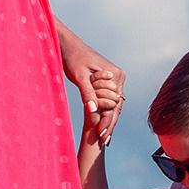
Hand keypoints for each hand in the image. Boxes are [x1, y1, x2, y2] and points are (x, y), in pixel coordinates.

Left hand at [56, 23, 125, 145]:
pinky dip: (104, 111)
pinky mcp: (108, 80)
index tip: (102, 136)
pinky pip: (108, 99)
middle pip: (116, 106)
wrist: (69, 45)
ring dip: (108, 120)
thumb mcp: (79, 77)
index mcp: (116, 75)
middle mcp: (119, 77)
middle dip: (110, 123)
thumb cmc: (73, 58)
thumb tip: (93, 111)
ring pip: (113, 104)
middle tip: (105, 142)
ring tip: (104, 138)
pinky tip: (101, 124)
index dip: (109, 122)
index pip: (115, 104)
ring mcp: (115, 79)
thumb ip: (87, 94)